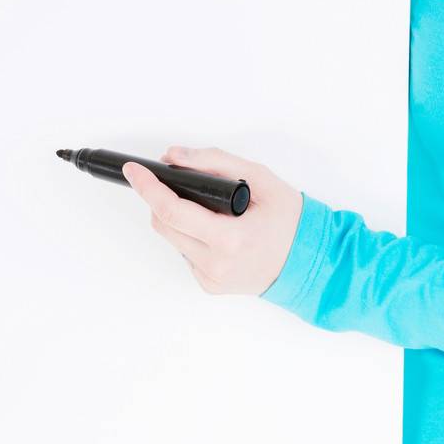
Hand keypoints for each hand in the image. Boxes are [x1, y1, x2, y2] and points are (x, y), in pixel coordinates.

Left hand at [122, 145, 303, 296]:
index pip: (172, 210)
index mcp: (230, 239)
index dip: (147, 187)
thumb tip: (174, 158)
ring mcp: (210, 278)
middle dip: (163, 199)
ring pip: (172, 238)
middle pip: (164, 224)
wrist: (310, 260)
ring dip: (178, 217)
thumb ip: (214, 162)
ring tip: (210, 209)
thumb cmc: (291, 220)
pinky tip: (217, 229)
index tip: (133, 170)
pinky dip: (192, 235)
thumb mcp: (260, 177)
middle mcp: (216, 264)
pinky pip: (186, 252)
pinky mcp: (208, 285)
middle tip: (179, 183)